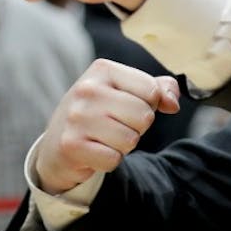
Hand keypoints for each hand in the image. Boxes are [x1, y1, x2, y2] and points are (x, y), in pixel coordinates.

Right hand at [34, 60, 179, 193]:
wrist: (57, 143)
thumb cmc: (99, 114)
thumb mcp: (126, 92)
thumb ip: (158, 89)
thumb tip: (173, 104)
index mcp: (103, 69)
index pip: (151, 91)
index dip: (148, 105)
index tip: (127, 107)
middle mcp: (86, 89)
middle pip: (144, 116)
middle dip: (136, 128)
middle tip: (114, 126)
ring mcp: (76, 117)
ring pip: (131, 140)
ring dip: (123, 146)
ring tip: (103, 138)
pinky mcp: (71, 144)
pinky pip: (113, 160)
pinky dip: (109, 161)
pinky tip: (94, 151)